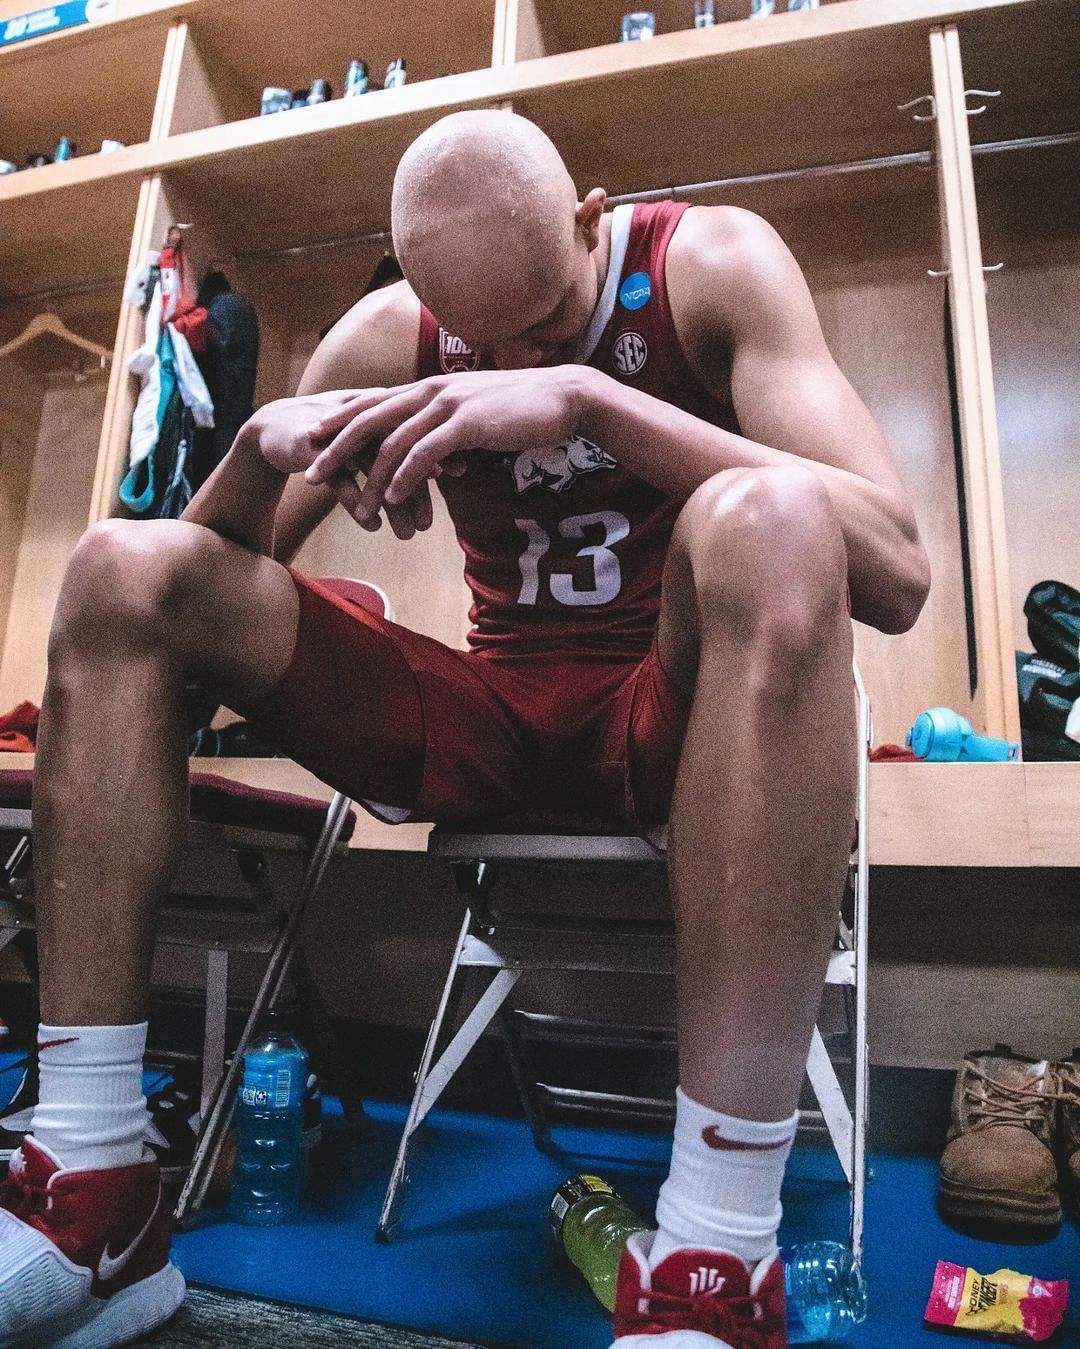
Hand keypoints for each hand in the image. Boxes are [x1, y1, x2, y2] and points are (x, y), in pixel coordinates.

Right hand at [250, 390, 433, 538]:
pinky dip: (357, 503)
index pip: (417, 426)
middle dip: (415, 488)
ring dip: (391, 503)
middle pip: (398, 450)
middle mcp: (360, 417)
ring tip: (407, 535)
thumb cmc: (332, 437)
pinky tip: (372, 526)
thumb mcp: (370, 440)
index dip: (439, 446)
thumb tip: (443, 467)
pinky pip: (339, 480)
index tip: (463, 472)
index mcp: (379, 409)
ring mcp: (336, 432)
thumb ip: (404, 451)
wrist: (273, 428)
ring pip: (372, 468)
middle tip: (429, 522)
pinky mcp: (312, 448)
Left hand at [302, 367, 585, 526]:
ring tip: (356, 505)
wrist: (564, 398)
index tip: (313, 440)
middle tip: (311, 473)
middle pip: (370, 418)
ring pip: (394, 441)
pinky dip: (407, 475)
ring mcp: (447, 405)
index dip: (339, 421)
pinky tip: (394, 497)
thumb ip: (449, 428)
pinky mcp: (467, 423)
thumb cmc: (522, 410)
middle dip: (336, 447)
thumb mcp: (476, 415)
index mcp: (429, 387)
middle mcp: (431, 391)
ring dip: (371, 476)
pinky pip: (426, 452)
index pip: (373, 402)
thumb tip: (436, 451)